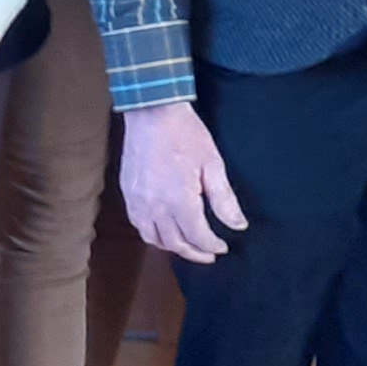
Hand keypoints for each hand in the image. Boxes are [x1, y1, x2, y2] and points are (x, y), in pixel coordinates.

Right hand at [121, 101, 248, 261]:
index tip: (222, 246)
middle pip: (175, 243)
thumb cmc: (186, 133)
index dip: (212, 246)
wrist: (152, 111)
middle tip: (209, 254)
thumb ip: (223, 199)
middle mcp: (155, 207)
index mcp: (179, 200)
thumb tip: (238, 225)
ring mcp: (138, 201)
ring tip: (188, 245)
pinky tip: (164, 230)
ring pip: (153, 238)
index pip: (197, 236)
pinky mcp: (128, 193)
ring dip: (172, 247)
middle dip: (194, 253)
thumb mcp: (213, 164)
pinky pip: (138, 225)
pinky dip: (153, 234)